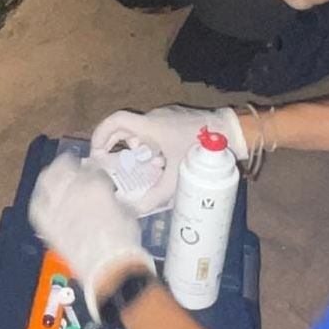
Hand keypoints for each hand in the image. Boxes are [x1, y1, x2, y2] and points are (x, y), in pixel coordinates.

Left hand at [29, 154, 153, 320]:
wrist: (108, 268)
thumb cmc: (123, 243)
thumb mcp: (127, 214)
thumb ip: (116, 202)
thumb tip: (112, 202)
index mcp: (96, 184)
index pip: (93, 170)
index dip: (95, 173)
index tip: (97, 177)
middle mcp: (73, 188)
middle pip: (66, 166)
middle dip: (71, 165)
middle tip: (73, 169)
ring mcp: (57, 204)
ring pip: (48, 178)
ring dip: (52, 175)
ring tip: (55, 178)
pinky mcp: (46, 222)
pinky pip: (37, 204)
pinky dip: (40, 199)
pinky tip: (44, 199)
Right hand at [90, 106, 246, 212]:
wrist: (232, 132)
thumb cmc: (200, 150)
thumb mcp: (177, 177)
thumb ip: (155, 196)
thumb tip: (135, 212)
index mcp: (150, 126)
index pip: (116, 120)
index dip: (101, 133)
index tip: (97, 151)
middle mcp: (154, 117)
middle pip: (126, 128)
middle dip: (119, 147)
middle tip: (117, 165)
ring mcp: (167, 115)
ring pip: (143, 131)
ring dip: (141, 148)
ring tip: (150, 168)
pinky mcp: (179, 118)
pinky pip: (157, 130)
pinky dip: (154, 145)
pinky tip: (166, 162)